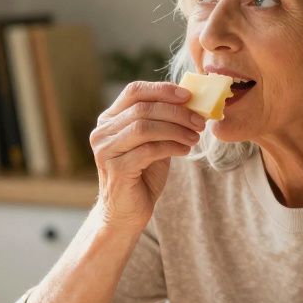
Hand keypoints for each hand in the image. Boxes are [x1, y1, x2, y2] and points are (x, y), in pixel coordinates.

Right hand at [90, 81, 205, 232]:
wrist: (126, 212)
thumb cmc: (142, 175)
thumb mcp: (153, 142)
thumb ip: (163, 121)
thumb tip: (192, 101)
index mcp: (109, 120)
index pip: (134, 91)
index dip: (162, 90)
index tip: (189, 96)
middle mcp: (102, 132)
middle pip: (142, 109)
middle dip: (176, 112)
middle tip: (199, 121)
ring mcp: (106, 150)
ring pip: (144, 127)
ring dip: (176, 129)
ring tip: (195, 137)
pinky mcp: (116, 169)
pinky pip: (149, 150)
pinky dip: (171, 146)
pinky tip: (185, 150)